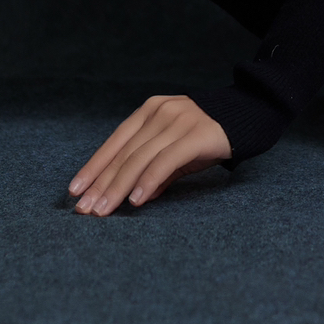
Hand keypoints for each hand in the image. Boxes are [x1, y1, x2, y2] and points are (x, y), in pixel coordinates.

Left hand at [69, 94, 231, 215]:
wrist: (248, 116)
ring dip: (118, 188)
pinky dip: (149, 181)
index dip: (93, 167)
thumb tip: (136, 197)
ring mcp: (177, 122)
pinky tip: (137, 200)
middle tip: (85, 210)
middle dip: (101, 184)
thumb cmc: (206, 137)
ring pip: (139, 158)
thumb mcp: (175, 150)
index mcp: (149, 112)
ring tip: (104, 211)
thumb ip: (154, 169)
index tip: (75, 191)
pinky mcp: (196, 135)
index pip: (114, 143)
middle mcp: (159, 113)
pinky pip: (166, 161)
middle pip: (123, 153)